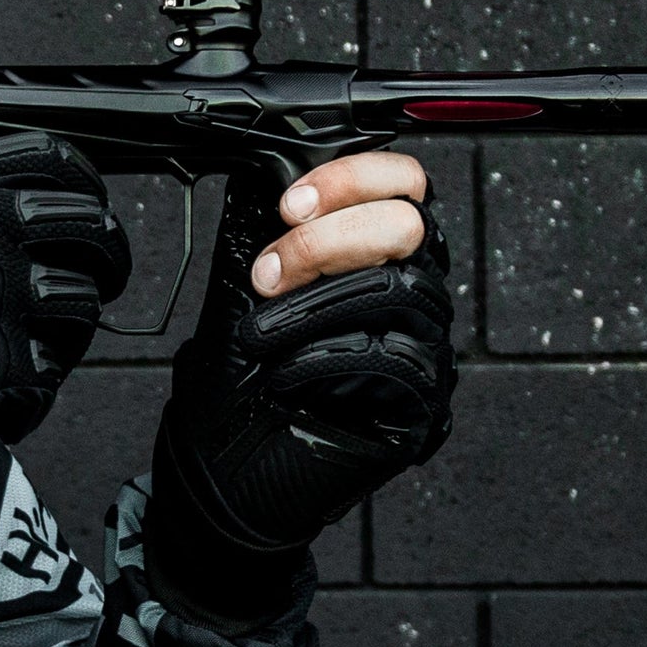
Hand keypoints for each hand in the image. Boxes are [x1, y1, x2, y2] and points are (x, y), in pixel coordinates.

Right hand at [0, 132, 130, 518]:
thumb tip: (12, 199)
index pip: (50, 160)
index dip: (83, 183)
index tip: (91, 203)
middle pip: (88, 228)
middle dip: (108, 255)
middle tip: (103, 276)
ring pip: (81, 305)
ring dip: (68, 329)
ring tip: (31, 347)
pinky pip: (46, 375)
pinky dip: (27, 392)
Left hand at [147, 152, 456, 629]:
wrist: (223, 477)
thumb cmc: (237, 387)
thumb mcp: (242, 286)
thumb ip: (267, 229)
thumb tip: (268, 169)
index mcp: (378, 254)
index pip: (406, 185)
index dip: (354, 177)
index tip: (289, 204)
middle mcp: (411, 295)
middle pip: (412, 226)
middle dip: (330, 237)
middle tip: (270, 272)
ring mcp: (423, 349)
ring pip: (405, 288)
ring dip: (319, 296)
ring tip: (263, 326)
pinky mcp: (420, 405)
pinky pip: (397, 358)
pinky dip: (326, 353)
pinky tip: (285, 371)